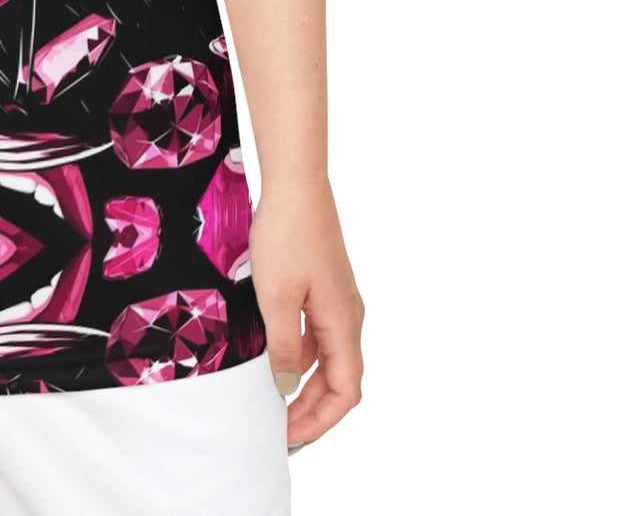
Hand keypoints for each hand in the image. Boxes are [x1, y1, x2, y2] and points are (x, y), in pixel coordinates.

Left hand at [249, 177, 363, 449]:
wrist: (296, 184)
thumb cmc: (286, 235)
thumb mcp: (275, 297)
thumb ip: (281, 347)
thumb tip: (285, 389)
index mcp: (343, 324)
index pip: (346, 392)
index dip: (321, 421)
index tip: (291, 437)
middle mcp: (348, 317)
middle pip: (339, 379)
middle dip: (312, 409)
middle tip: (279, 428)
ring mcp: (337, 301)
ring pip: (327, 357)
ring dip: (305, 383)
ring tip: (273, 400)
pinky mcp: (324, 286)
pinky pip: (317, 333)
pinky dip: (299, 354)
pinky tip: (273, 355)